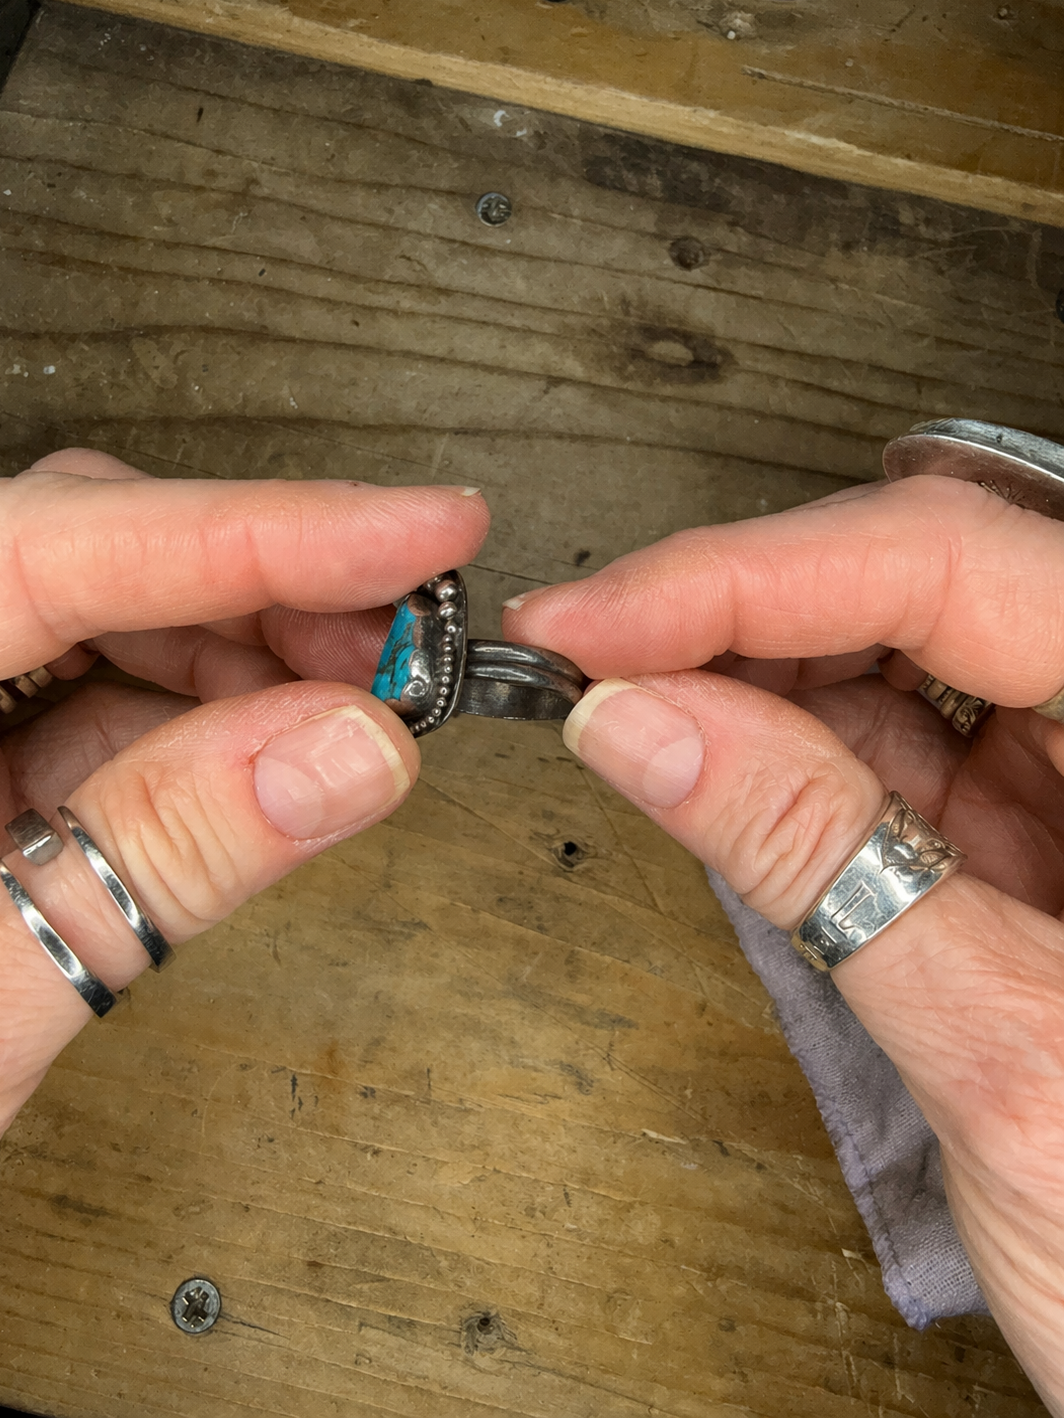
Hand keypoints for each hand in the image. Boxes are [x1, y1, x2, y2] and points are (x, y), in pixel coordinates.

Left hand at [0, 449, 487, 1197]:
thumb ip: (152, 873)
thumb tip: (339, 752)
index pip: (38, 555)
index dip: (246, 535)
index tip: (404, 533)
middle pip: (75, 557)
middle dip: (262, 595)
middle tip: (400, 645)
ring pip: (102, 619)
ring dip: (251, 659)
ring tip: (358, 711)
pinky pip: (98, 708)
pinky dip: (210, 731)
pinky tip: (277, 761)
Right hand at [505, 475, 1063, 1412]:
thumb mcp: (1004, 1049)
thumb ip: (816, 861)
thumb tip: (646, 722)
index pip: (952, 566)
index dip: (748, 576)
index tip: (600, 619)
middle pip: (924, 579)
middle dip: (740, 609)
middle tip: (596, 652)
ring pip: (896, 651)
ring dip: (749, 674)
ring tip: (634, 707)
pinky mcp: (1033, 832)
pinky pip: (891, 748)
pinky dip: (784, 753)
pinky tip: (714, 761)